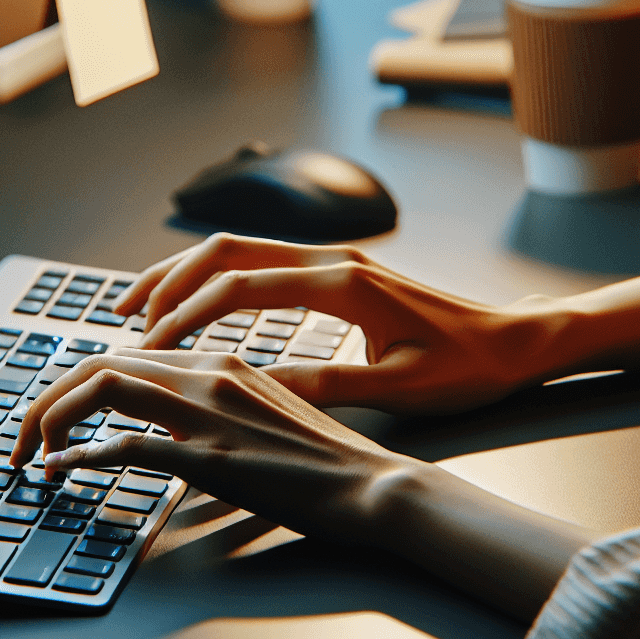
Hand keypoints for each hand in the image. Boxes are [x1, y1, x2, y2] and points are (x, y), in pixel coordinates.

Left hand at [8, 350, 428, 544]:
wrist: (374, 486)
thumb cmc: (325, 461)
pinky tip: (60, 471)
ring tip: (29, 451)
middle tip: (19, 435)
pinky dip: (79, 456)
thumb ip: (211, 409)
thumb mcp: (262, 414)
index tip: (51, 415)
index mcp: (220, 361)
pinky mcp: (210, 458)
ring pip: (102, 388)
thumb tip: (159, 427)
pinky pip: (124, 446)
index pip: (124, 355)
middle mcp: (208, 374)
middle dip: (45, 397)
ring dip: (51, 419)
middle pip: (100, 363)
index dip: (74, 382)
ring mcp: (208, 414)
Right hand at [114, 233, 566, 413]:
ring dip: (186, 274)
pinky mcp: (340, 272)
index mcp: (341, 282)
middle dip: (167, 282)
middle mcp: (332, 259)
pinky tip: (199, 306)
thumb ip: (326, 384)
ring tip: (142, 306)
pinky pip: (262, 263)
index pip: (240, 287)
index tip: (148, 348)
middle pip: (226, 251)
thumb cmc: (467, 367)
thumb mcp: (398, 388)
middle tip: (124, 319)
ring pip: (240, 250)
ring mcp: (335, 260)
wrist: (515, 342)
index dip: (185, 316)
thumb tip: (254, 387)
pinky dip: (217, 279)